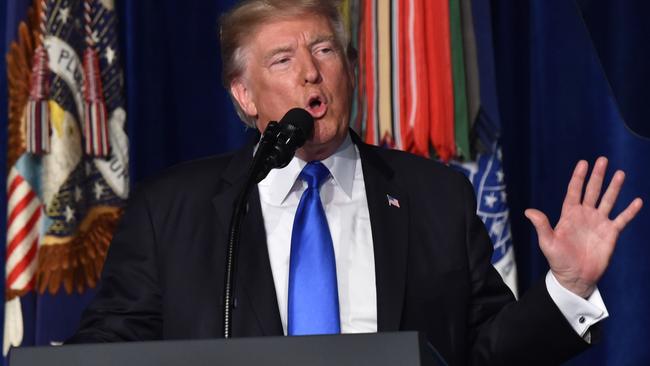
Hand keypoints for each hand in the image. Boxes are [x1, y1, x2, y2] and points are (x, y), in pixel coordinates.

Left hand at [524, 157, 642, 297]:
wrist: (575, 278)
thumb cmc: (558, 260)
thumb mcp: (547, 243)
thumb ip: (541, 226)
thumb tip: (528, 211)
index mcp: (569, 214)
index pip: (574, 191)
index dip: (578, 177)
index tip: (583, 163)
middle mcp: (585, 215)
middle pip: (592, 191)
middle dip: (597, 176)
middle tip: (602, 160)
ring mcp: (599, 223)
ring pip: (608, 200)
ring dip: (614, 188)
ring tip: (620, 173)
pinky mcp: (611, 234)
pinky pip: (622, 219)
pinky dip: (630, 211)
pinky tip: (637, 201)